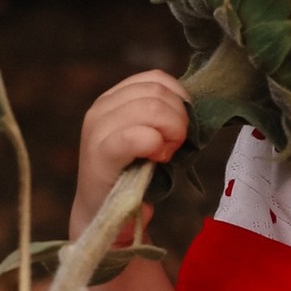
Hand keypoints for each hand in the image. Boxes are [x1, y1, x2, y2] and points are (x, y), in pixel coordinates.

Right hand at [72, 70, 189, 231]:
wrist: (104, 212)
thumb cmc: (133, 174)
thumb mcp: (147, 134)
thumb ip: (162, 113)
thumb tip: (193, 101)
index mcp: (114, 97)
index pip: (156, 78)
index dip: (179, 99)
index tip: (180, 126)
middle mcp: (101, 107)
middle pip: (157, 92)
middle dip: (178, 119)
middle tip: (175, 145)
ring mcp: (98, 128)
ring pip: (152, 108)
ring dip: (170, 133)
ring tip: (165, 153)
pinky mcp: (101, 152)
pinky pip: (137, 136)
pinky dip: (156, 145)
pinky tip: (156, 160)